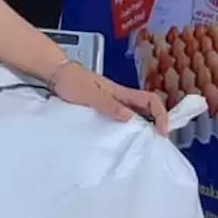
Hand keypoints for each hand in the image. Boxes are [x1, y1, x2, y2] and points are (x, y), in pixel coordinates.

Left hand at [50, 62, 167, 134]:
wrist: (56, 73)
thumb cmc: (71, 80)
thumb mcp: (90, 94)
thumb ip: (108, 105)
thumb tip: (130, 117)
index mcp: (120, 92)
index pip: (150, 100)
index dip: (161, 115)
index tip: (162, 132)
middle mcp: (120, 97)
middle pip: (147, 108)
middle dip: (157, 123)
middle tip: (157, 142)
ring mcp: (112, 102)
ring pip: (136, 114)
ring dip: (144, 127)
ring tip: (143, 144)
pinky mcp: (103, 107)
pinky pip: (121, 118)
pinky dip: (127, 128)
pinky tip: (122, 139)